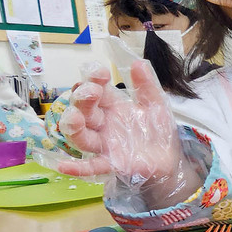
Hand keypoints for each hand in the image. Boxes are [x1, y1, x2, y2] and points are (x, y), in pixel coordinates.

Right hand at [56, 60, 179, 181]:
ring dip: (74, 128)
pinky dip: (77, 168)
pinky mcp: (111, 163)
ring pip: (82, 137)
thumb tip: (138, 63)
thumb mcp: (155, 104)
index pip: (97, 89)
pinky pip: (91, 166)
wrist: (169, 157)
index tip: (99, 72)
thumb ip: (146, 86)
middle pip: (85, 111)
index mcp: (112, 106)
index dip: (94, 80)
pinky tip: (63, 166)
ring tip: (74, 118)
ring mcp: (104, 144)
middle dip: (83, 100)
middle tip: (91, 91)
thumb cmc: (157, 129)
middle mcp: (103, 124)